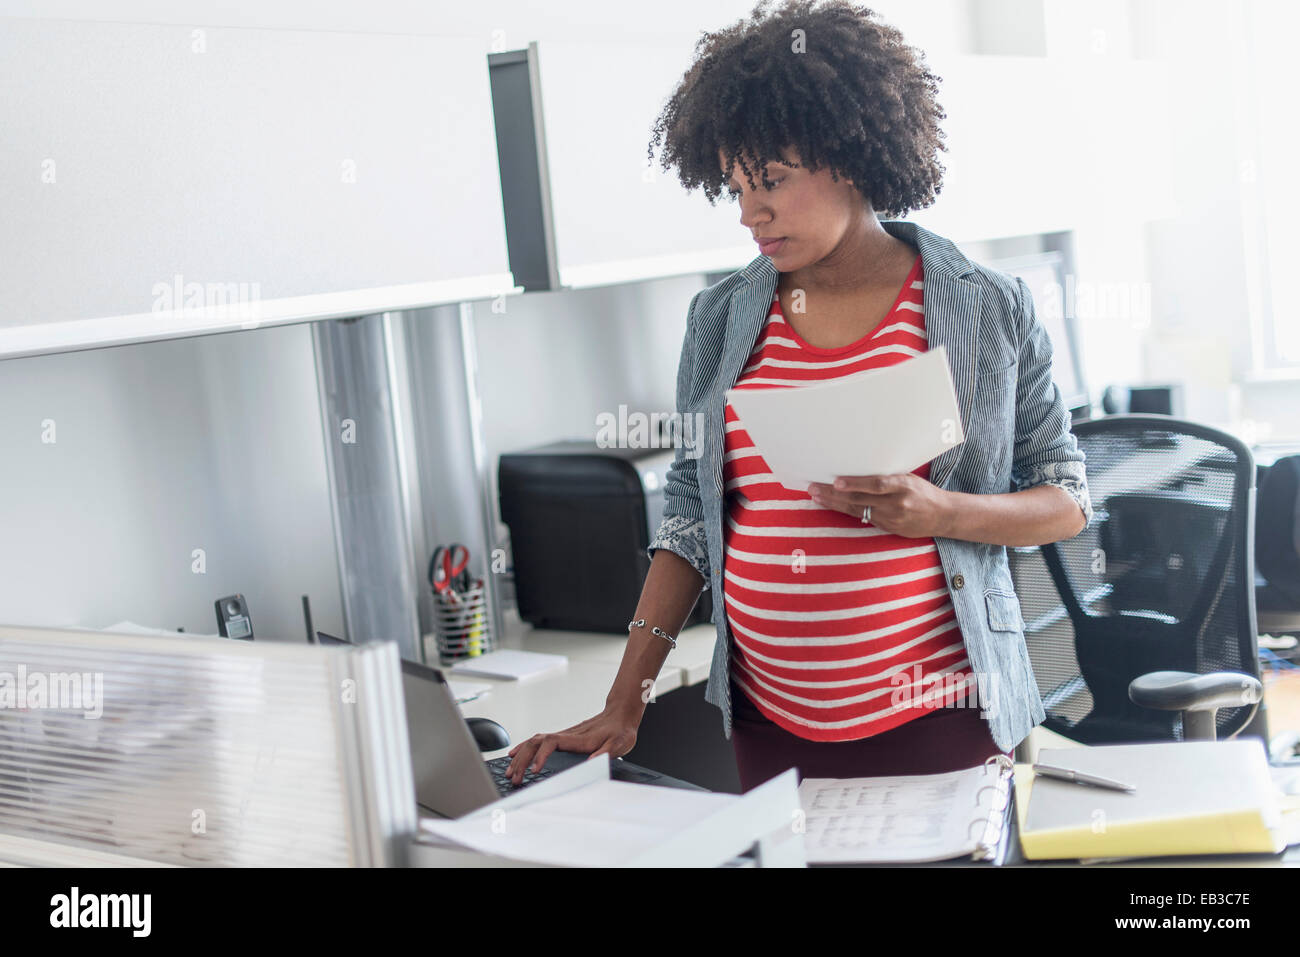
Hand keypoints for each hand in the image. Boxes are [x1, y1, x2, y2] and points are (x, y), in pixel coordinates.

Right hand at [503, 704, 640, 785]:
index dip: (540, 755)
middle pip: (535, 742)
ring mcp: (562, 736)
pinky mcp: (562, 738)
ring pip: (533, 742)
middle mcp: (566, 735)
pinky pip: (537, 742)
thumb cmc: (620, 730)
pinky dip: (524, 749)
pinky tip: (516, 756)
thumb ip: (606, 752)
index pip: (551, 743)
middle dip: (522, 760)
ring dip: (520, 756)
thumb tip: (593, 762)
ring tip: (510, 771)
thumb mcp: (619, 743)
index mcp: (577, 738)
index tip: (535, 771)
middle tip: (515, 777)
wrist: (620, 715)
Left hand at [806, 473, 952, 538]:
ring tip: (816, 496)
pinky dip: (845, 510)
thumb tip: (856, 466)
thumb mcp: (908, 477)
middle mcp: (897, 503)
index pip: (876, 484)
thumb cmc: (922, 491)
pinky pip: (863, 517)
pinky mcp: (888, 528)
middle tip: (813, 487)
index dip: (855, 484)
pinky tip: (832, 505)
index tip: (836, 481)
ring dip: (834, 503)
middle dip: (834, 494)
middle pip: (860, 499)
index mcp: (903, 485)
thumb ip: (886, 476)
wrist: (942, 515)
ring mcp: (892, 518)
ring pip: (857, 509)